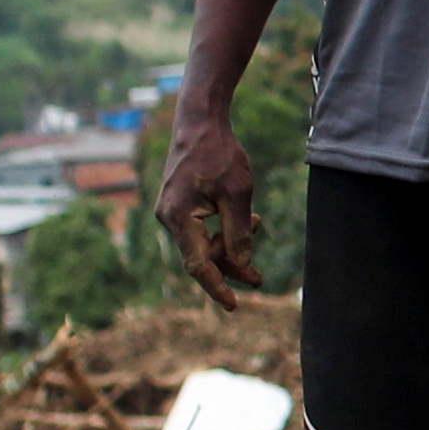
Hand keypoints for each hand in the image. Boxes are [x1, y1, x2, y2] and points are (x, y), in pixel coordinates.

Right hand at [150, 118, 267, 306]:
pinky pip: (202, 229)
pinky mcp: (179, 205)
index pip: (197, 264)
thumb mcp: (238, 192)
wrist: (199, 124)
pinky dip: (224, 229)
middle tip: (259, 278)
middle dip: (231, 265)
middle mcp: (169, 218)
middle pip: (202, 256)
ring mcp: (172, 212)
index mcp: (179, 217)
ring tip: (258, 221)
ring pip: (204, 242)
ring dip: (231, 242)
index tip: (233, 305)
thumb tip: (240, 264)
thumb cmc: (219, 154)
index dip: (216, 287)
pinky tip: (248, 218)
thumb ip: (239, 231)